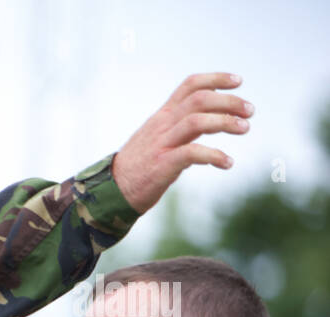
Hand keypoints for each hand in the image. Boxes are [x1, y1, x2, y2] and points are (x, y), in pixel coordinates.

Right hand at [113, 72, 252, 213]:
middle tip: (250, 111)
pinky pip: (192, 153)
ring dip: (226, 122)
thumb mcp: (156, 139)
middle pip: (199, 100)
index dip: (216, 79)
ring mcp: (161, 144)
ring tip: (245, 129)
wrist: (111, 192)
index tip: (238, 81)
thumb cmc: (138, 167)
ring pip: (198, 121)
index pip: (189, 86)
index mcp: (162, 116)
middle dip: (229, 101)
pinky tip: (228, 163)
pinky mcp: (162, 165)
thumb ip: (180, 128)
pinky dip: (215, 156)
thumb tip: (208, 123)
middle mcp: (162, 125)